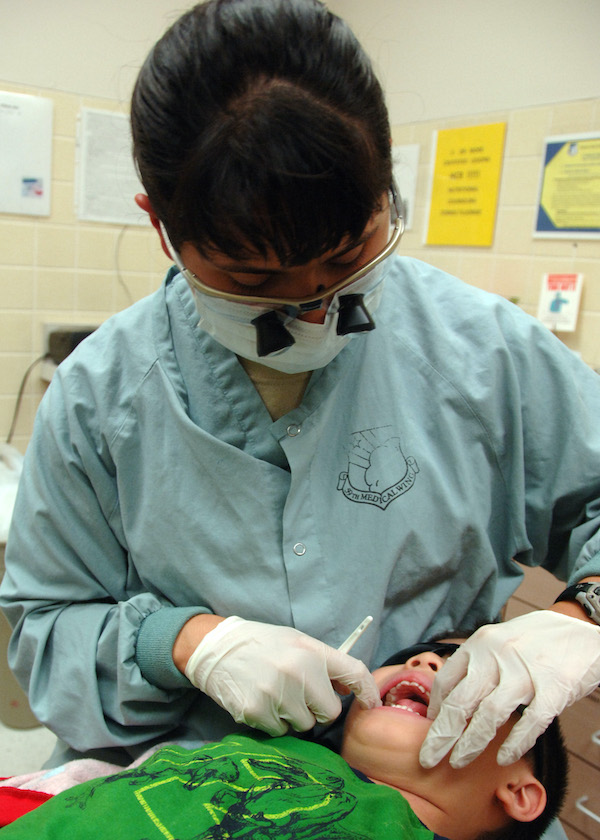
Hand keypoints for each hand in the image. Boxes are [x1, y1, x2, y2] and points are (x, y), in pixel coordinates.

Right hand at [184, 616, 381, 735]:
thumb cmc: (263, 645)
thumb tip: (350, 692)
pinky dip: (273, 722)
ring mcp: (276, 694)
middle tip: (299, 694)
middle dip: (318, 708)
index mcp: (310, 650)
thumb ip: (324, 665)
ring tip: (276, 694)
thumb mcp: (297, 642)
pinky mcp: (256, 712)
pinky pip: (280, 732)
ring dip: (294, 717)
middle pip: (330, 712)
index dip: (368, 691)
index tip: (372, 704)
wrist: (217, 647)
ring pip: (304, 726)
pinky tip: (261, 701)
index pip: (353, 673)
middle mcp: (297, 671)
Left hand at [419, 610, 599, 768]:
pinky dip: (515, 743)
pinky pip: (530, 722)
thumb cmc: (536, 639)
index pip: (447, 679)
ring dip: (470, 743)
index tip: (431, 726)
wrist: (580, 630)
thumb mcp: (498, 641)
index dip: (435, 707)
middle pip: (461, 701)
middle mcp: (498, 655)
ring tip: (458, 761)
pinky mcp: (554, 688)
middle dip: (441, 734)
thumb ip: (477, 664)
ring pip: (490, 714)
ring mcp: (526, 672)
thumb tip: (451, 697)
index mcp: (481, 643)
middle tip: (428, 757)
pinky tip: (503, 758)